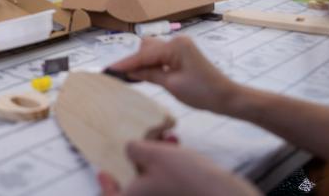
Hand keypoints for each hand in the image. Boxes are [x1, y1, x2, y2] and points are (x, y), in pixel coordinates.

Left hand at [98, 140, 257, 195]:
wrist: (225, 195)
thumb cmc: (186, 178)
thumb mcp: (153, 154)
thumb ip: (133, 149)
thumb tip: (129, 149)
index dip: (106, 186)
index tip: (103, 173)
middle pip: (133, 183)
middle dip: (137, 160)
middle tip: (141, 143)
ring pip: (153, 179)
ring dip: (155, 158)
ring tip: (164, 137)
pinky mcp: (182, 195)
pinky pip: (168, 181)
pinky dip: (169, 165)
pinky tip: (176, 145)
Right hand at [108, 37, 238, 113]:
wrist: (227, 98)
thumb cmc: (202, 92)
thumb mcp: (172, 85)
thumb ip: (148, 74)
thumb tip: (129, 71)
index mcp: (175, 46)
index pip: (144, 54)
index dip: (126, 63)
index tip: (109, 69)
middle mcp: (176, 42)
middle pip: (146, 47)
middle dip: (134, 61)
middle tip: (122, 76)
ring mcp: (180, 47)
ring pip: (153, 51)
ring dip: (143, 62)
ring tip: (132, 77)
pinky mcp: (182, 55)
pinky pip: (161, 56)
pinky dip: (152, 64)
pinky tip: (145, 74)